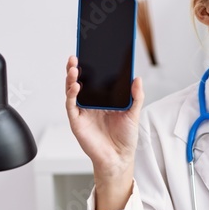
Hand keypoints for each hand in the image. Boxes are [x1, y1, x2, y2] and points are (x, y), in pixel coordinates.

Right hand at [65, 56, 143, 209]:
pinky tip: (75, 86)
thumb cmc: (125, 137)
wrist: (119, 157)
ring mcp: (82, 111)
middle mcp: (90, 102)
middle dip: (75, 68)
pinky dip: (71, 95)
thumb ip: (136, 96)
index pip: (94, 78)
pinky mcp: (77, 121)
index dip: (90, 66)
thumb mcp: (134, 113)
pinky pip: (71, 105)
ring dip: (71, 78)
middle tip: (75, 56)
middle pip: (80, 81)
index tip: (90, 52)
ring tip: (73, 67)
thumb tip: (137, 78)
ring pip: (72, 90)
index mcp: (103, 98)